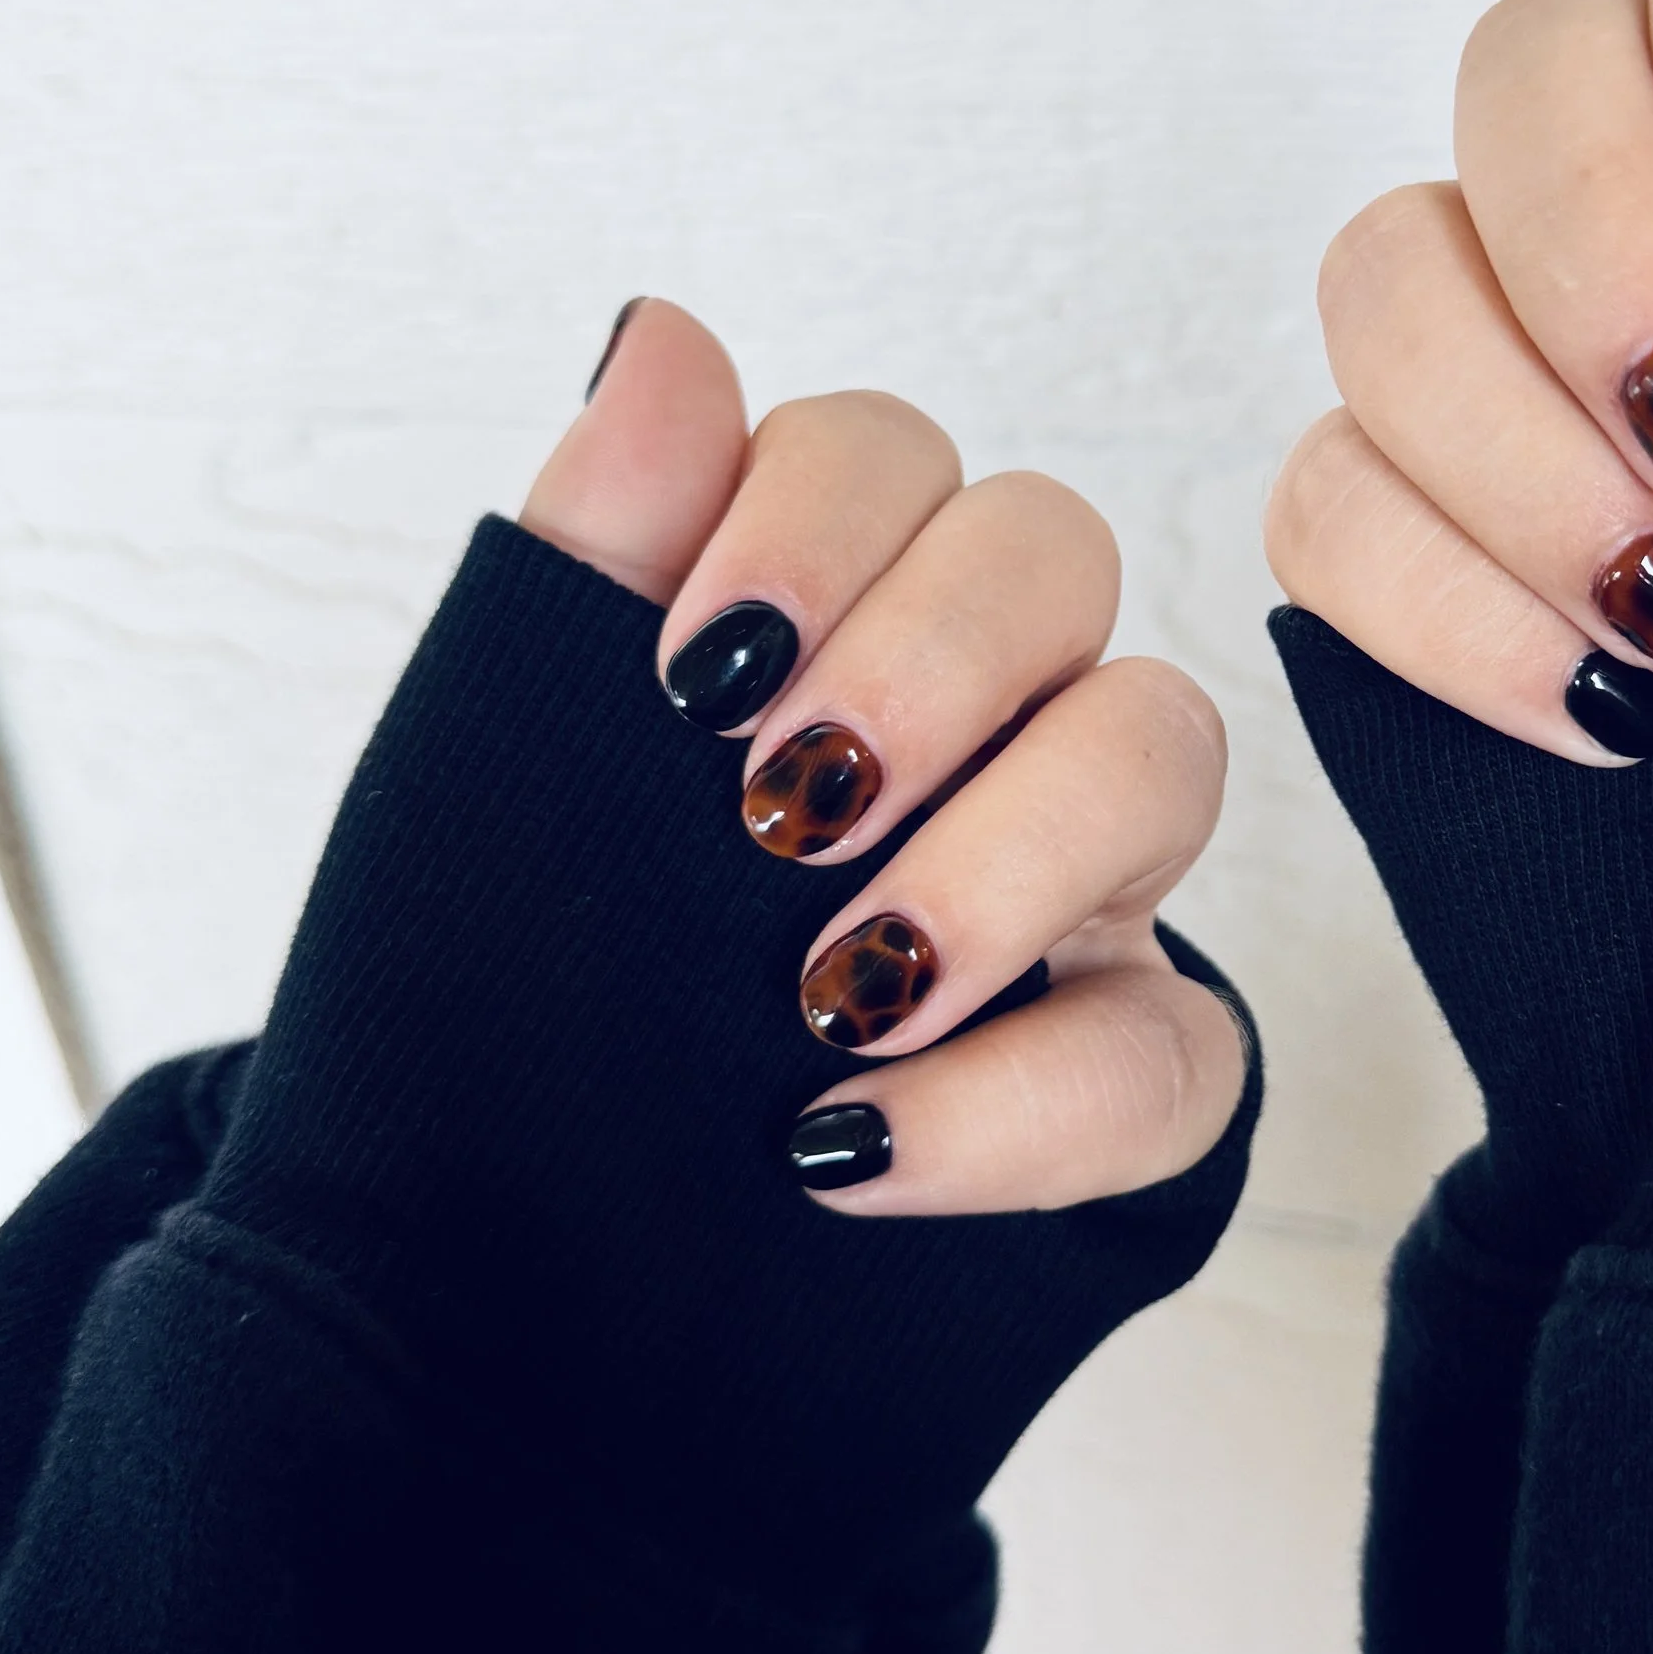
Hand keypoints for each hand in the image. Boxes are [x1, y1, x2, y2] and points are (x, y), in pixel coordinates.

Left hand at [522, 300, 1246, 1210]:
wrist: (471, 1319)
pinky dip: (1021, 1103)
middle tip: (773, 811)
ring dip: (1005, 854)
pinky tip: (844, 1145)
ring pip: (1164, 749)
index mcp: (811, 630)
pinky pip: (1181, 1051)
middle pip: (1056, 552)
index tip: (688, 677)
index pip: (891, 457)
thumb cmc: (480, 1024)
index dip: (815, 522)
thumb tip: (668, 333)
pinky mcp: (1113, 1089)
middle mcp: (959, 732)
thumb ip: (592, 556)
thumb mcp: (495, 776)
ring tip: (821, 991)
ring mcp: (1059, 900)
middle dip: (930, 657)